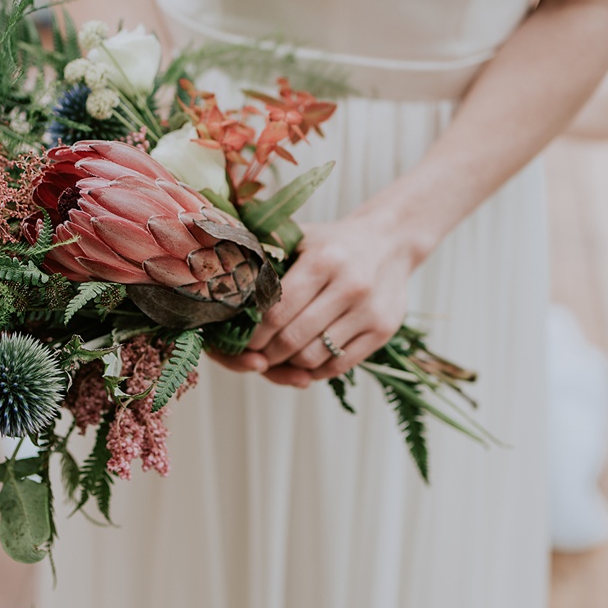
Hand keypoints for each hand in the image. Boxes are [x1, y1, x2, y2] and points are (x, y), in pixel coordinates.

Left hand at [210, 213, 418, 387]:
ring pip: (314, 357)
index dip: (253, 333)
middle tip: (254, 356)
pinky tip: (303, 363)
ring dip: (288, 366)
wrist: (390, 241)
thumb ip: (263, 252)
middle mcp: (350, 285)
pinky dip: (315, 371)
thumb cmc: (332, 242)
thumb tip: (217, 272)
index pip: (277, 310)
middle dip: (266, 354)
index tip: (240, 339)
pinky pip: (339, 365)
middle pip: (293, 339)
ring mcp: (370, 310)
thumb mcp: (300, 236)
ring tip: (277, 358)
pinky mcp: (383, 330)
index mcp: (323, 260)